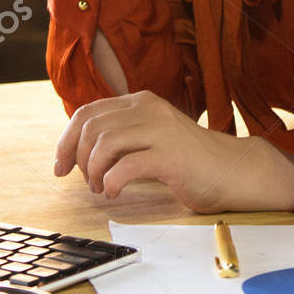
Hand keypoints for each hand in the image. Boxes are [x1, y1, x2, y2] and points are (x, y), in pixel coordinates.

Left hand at [53, 90, 293, 213]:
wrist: (233, 171)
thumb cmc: (188, 161)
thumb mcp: (150, 137)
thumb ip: (121, 135)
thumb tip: (77, 151)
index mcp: (140, 102)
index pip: (87, 112)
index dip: (66, 140)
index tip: (60, 166)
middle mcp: (149, 110)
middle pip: (91, 127)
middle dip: (77, 159)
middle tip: (85, 182)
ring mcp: (160, 131)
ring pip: (104, 144)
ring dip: (93, 172)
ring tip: (101, 188)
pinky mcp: (171, 156)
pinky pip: (126, 166)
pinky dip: (111, 182)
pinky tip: (114, 192)